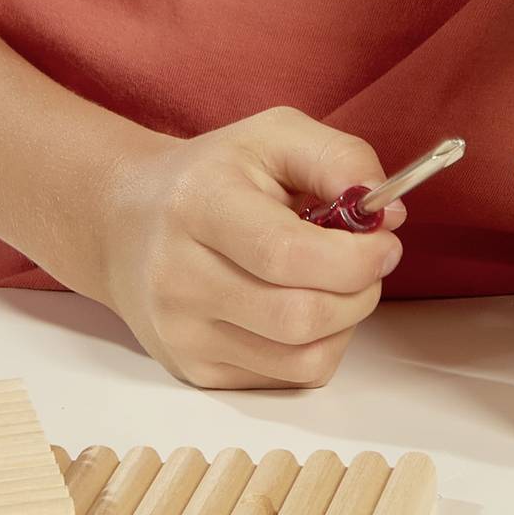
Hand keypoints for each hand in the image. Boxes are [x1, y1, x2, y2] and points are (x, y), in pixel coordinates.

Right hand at [62, 106, 404, 390]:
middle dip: (360, 292)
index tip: (386, 243)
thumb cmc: (213, 175)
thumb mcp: (274, 135)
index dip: (354, 257)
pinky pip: (289, 379)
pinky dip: (318, 347)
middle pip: (299, 317)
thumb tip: (387, 212)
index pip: (286, 254)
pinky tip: (304, 307)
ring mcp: (183, 333)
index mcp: (198, 205)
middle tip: (369, 264)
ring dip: (346, 323)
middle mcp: (179, 277)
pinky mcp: (195, 371)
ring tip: (337, 285)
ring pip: (302, 359)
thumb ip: (339, 157)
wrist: (126, 224)